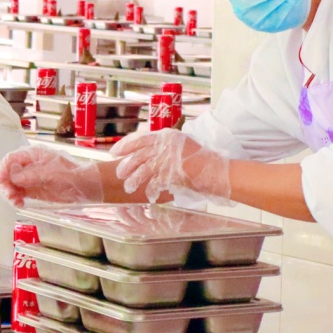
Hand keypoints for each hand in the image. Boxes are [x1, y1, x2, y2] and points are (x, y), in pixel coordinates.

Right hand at [0, 146, 103, 207]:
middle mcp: (29, 165)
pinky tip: (19, 203)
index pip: (11, 159)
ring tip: (15, 201)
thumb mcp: (51, 173)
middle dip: (5, 183)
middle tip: (9, 194)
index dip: (3, 169)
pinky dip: (16, 198)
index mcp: (33, 155)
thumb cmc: (71, 174)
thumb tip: (13, 177)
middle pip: (9, 172)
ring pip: (12, 184)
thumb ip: (31, 175)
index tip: (0, 181)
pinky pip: (19, 193)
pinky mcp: (34, 190)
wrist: (86, 186)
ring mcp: (31, 178)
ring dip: (10, 193)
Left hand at [109, 129, 229, 203]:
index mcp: (167, 135)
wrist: (217, 171)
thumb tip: (146, 152)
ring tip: (129, 187)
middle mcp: (166, 144)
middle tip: (120, 173)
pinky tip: (149, 196)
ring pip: (143, 168)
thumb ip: (165, 147)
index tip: (115, 151)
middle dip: (127, 164)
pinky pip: (155, 182)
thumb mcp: (181, 146)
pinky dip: (151, 190)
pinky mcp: (172, 172)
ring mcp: (169, 158)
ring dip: (134, 179)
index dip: (125, 145)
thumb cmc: (202, 161)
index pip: (140, 138)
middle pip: (138, 154)